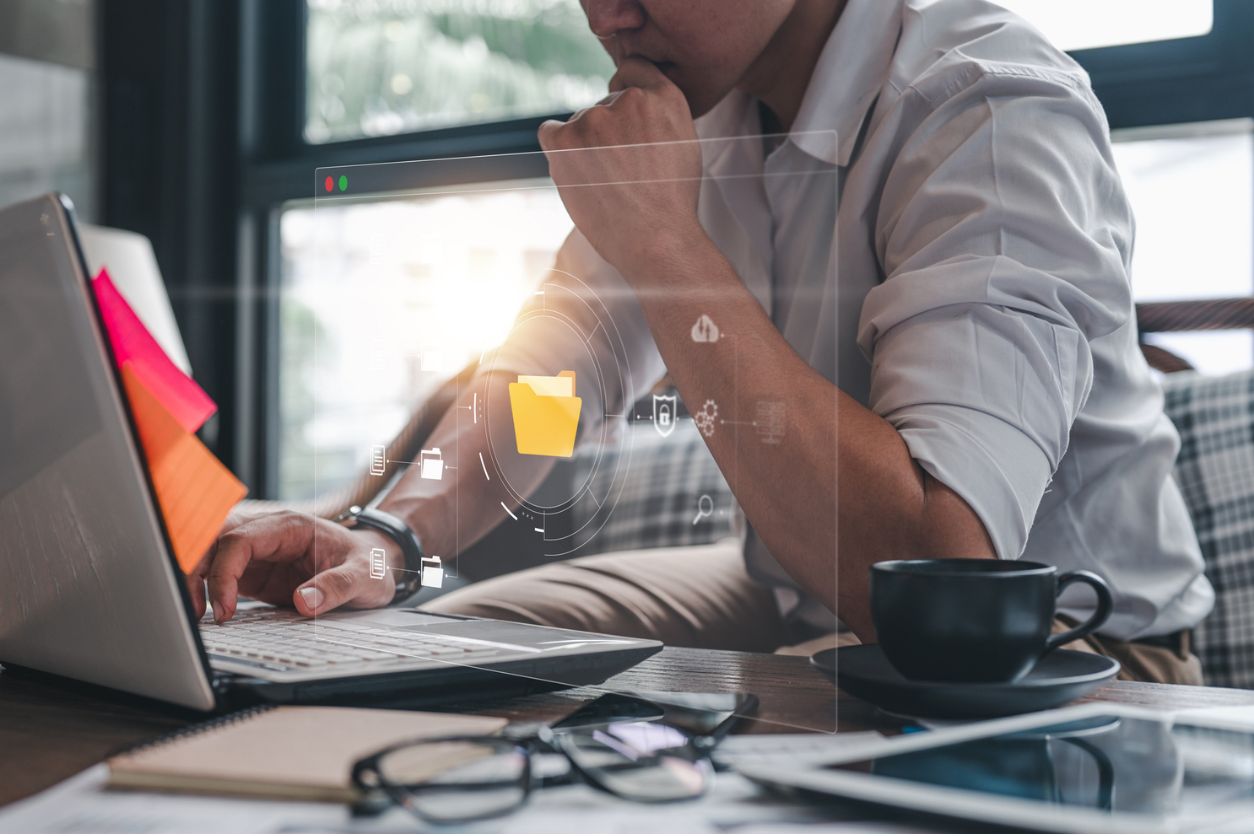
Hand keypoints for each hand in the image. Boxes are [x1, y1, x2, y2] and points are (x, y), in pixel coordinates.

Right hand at [188, 508, 398, 622]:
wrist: (376, 562)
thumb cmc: (369, 562)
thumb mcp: (365, 575)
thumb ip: (337, 586)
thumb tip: (304, 601)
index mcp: (289, 526)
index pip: (240, 539)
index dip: (224, 572)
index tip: (225, 608)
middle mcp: (268, 533)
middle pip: (213, 540)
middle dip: (194, 571)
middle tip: (194, 613)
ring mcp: (258, 552)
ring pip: (209, 554)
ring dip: (194, 579)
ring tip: (195, 616)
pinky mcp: (254, 572)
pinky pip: (219, 574)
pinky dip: (205, 590)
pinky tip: (206, 614)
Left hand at [539, 58, 703, 279]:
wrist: (656, 240)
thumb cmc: (671, 202)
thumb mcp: (683, 143)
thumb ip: (658, 113)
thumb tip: (626, 100)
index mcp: (665, 97)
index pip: (633, 71)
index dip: (627, 96)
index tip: (627, 122)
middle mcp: (629, 99)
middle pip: (605, 105)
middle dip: (609, 132)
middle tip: (623, 171)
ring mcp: (595, 118)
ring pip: (581, 124)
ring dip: (587, 147)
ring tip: (608, 183)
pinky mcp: (565, 139)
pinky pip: (550, 131)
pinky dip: (559, 148)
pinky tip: (577, 171)